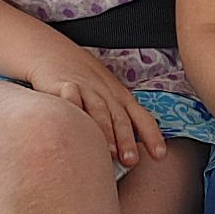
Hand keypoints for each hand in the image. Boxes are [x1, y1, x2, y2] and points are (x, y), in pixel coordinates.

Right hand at [22, 37, 167, 167]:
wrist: (54, 52)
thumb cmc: (85, 81)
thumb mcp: (107, 96)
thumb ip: (117, 122)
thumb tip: (127, 161)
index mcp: (121, 98)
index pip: (141, 117)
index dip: (152, 136)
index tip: (160, 156)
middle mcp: (106, 94)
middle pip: (120, 118)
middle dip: (127, 140)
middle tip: (131, 160)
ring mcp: (85, 88)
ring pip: (98, 110)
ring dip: (105, 131)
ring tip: (108, 152)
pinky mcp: (62, 86)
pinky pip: (70, 98)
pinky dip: (75, 109)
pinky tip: (75, 124)